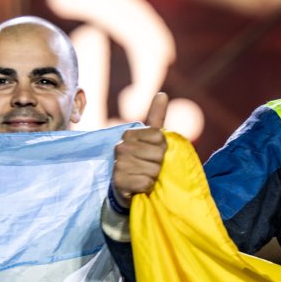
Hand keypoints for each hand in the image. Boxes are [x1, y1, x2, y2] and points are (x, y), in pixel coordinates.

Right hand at [110, 92, 168, 209]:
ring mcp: (118, 164)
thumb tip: (162, 94)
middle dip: (158, 164)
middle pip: (158, 155)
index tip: (153, 154)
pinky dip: (147, 187)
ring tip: (143, 176)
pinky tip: (139, 186)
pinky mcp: (119, 181)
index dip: (162, 149)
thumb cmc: (142, 160)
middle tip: (148, 167)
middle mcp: (121, 146)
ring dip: (153, 177)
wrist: (127, 187)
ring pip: (153, 170)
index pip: (160, 138)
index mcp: (129, 134)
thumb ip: (156, 116)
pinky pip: (146, 183)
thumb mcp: (150, 139)